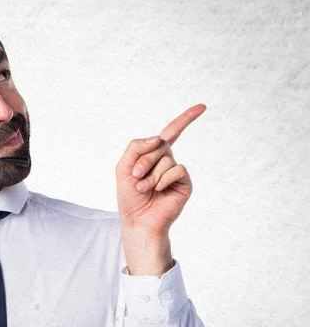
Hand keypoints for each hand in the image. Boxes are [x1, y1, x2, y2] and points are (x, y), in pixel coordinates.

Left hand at [116, 104, 205, 237]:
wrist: (138, 220)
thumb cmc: (129, 196)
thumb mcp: (123, 167)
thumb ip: (135, 147)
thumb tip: (158, 138)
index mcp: (153, 156)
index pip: (171, 133)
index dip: (186, 119)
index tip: (202, 107)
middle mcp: (167, 161)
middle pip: (159, 144)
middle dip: (144, 160)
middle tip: (136, 177)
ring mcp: (176, 172)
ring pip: (166, 158)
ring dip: (150, 175)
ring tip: (143, 188)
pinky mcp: (185, 183)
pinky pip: (177, 169)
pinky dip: (163, 179)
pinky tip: (159, 190)